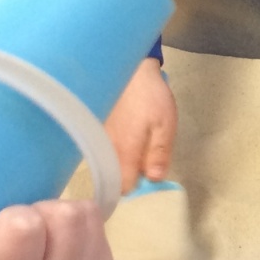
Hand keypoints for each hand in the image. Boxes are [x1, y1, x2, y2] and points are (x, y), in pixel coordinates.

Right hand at [104, 59, 177, 192]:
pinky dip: (115, 150)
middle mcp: (104, 151)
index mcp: (122, 153)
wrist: (129, 69)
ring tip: (140, 149)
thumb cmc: (150, 96)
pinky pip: (104, 150)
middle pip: (114, 177)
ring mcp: (98, 140)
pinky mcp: (95, 130)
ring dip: (123, 162)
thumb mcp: (165, 124)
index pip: (121, 188)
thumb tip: (154, 180)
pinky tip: (128, 139)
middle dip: (130, 176)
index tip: (148, 184)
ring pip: (109, 163)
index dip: (135, 190)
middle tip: (148, 164)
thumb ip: (159, 153)